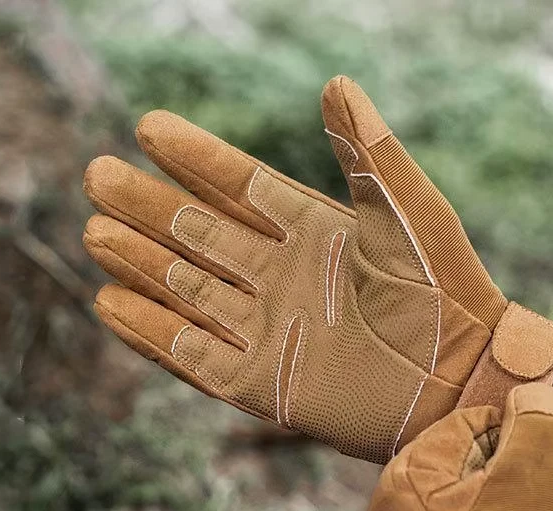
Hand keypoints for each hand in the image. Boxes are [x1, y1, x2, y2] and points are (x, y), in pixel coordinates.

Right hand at [83, 76, 552, 464]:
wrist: (459, 381)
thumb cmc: (445, 294)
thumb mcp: (407, 213)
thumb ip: (368, 153)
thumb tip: (336, 82)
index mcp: (316, 235)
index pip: (242, 189)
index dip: (197, 159)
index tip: (149, 127)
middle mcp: (284, 280)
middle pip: (201, 237)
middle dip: (149, 208)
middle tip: (97, 175)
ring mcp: (269, 333)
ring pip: (188, 291)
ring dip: (140, 264)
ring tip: (93, 233)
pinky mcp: (261, 385)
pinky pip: (192, 356)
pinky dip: (151, 332)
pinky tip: (110, 303)